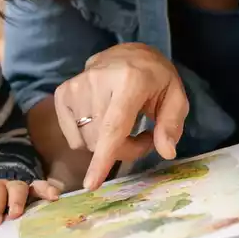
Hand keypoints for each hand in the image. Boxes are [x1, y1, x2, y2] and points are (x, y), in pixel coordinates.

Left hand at [0, 177, 63, 230]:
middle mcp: (11, 187)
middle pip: (16, 188)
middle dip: (17, 200)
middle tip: (15, 214)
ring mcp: (27, 189)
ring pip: (35, 186)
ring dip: (43, 191)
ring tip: (52, 197)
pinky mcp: (39, 194)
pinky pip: (47, 189)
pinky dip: (53, 190)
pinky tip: (59, 196)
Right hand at [54, 43, 189, 191]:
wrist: (129, 53)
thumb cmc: (155, 79)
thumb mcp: (176, 98)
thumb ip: (171, 125)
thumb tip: (166, 152)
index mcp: (130, 81)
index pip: (113, 126)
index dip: (103, 158)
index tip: (91, 184)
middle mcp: (97, 81)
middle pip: (100, 140)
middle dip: (123, 150)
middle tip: (142, 138)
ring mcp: (76, 86)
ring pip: (85, 141)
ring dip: (105, 145)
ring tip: (123, 127)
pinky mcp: (62, 93)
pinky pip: (72, 136)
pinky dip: (88, 138)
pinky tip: (101, 122)